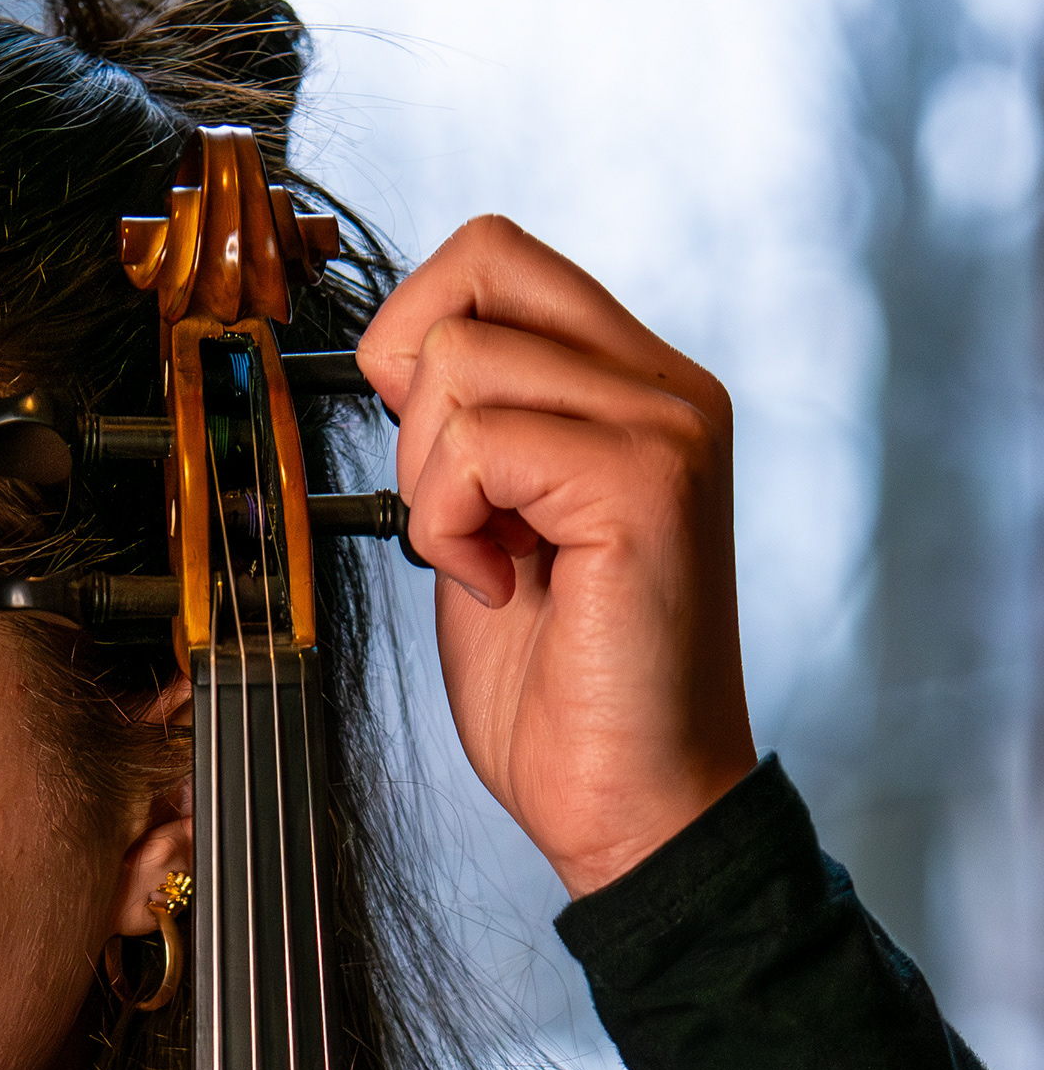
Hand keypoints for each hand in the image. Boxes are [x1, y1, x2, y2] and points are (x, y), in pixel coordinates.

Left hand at [357, 219, 757, 896]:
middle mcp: (666, 390)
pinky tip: (499, 588)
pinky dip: (447, 525)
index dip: (421, 338)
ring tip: (487, 565)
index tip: (436, 465)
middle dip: (413, 392)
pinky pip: (476, 442)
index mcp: (636, 391)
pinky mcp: (643, 483)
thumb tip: (403, 361)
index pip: (497, 259)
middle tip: (450, 508)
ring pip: (459, 360)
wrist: (636, 811)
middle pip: (477, 262)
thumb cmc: (566, 699)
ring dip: (429, 483)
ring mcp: (664, 427)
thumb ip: (472, 435)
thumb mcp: (497, 533)